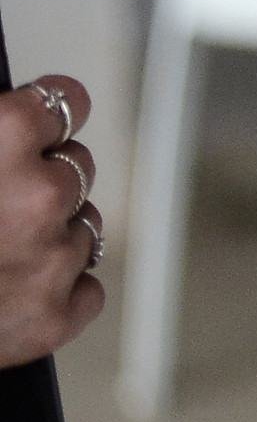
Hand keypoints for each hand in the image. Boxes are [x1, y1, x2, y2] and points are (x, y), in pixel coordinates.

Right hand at [0, 77, 104, 369]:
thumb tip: (4, 123)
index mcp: (3, 139)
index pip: (64, 103)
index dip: (43, 121)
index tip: (37, 130)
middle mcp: (39, 196)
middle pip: (76, 168)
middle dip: (40, 182)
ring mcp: (51, 260)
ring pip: (82, 228)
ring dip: (48, 237)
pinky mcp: (52, 318)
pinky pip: (83, 290)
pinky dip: (54, 293)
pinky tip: (10, 292)